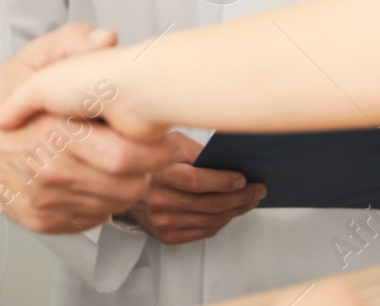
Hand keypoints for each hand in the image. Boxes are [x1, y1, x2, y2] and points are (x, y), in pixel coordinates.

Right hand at [0, 24, 172, 233]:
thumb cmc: (1, 97)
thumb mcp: (33, 59)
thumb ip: (70, 43)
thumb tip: (105, 37)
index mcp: (53, 131)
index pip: (123, 156)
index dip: (154, 150)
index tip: (166, 140)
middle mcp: (48, 172)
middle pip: (125, 186)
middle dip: (147, 169)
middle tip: (152, 153)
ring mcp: (44, 201)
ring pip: (112, 206)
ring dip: (126, 186)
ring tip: (123, 163)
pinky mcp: (42, 221)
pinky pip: (90, 220)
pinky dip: (101, 203)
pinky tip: (95, 180)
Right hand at [117, 132, 266, 244]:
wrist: (121, 187)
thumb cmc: (150, 162)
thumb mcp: (169, 144)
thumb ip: (196, 151)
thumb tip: (229, 161)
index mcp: (159, 174)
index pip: (197, 182)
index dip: (224, 181)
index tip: (244, 178)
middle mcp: (159, 200)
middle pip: (210, 204)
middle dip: (240, 197)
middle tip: (258, 190)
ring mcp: (163, 221)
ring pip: (211, 220)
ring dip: (236, 211)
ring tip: (250, 200)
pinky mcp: (166, 235)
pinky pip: (204, 231)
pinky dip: (222, 222)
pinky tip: (231, 211)